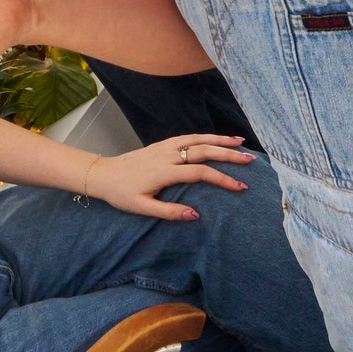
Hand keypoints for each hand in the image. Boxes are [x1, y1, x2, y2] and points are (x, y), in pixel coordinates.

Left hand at [84, 134, 253, 219]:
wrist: (103, 174)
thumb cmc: (121, 194)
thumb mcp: (142, 208)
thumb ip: (169, 212)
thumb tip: (195, 215)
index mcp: (164, 172)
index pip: (200, 173)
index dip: (222, 179)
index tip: (240, 187)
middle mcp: (167, 155)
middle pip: (203, 151)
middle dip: (228, 155)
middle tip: (249, 160)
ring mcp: (165, 147)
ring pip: (197, 139)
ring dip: (219, 140)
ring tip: (240, 143)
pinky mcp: (162, 144)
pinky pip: (188, 136)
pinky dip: (205, 136)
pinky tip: (217, 139)